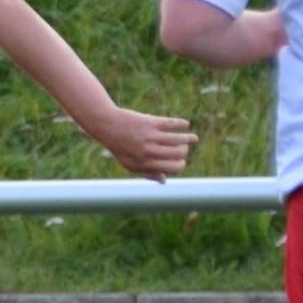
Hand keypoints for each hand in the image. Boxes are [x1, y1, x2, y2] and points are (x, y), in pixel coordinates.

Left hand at [84, 109, 198, 182]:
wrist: (107, 126)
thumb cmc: (119, 147)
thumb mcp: (130, 164)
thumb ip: (147, 173)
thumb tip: (164, 180)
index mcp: (145, 163)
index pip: (172, 168)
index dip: (180, 166)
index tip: (181, 162)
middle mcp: (149, 151)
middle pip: (178, 154)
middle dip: (184, 152)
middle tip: (184, 149)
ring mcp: (151, 136)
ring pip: (178, 139)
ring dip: (189, 139)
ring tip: (194, 138)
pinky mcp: (151, 122)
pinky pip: (172, 124)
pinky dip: (182, 124)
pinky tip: (186, 124)